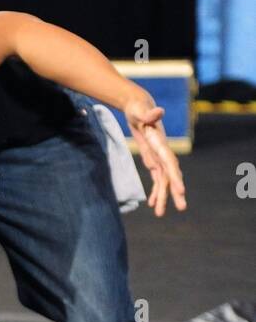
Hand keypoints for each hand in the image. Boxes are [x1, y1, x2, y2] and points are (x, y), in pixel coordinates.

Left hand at [121, 91, 186, 217]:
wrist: (139, 107)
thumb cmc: (138, 108)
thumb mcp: (140, 110)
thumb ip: (149, 113)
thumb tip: (159, 110)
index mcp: (161, 143)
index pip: (170, 163)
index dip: (175, 177)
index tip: (181, 190)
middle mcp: (163, 152)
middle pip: (171, 175)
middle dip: (176, 192)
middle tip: (182, 207)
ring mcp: (159, 157)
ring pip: (164, 180)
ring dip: (163, 197)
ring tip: (160, 214)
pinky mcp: (153, 159)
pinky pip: (156, 178)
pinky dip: (155, 191)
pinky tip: (153, 204)